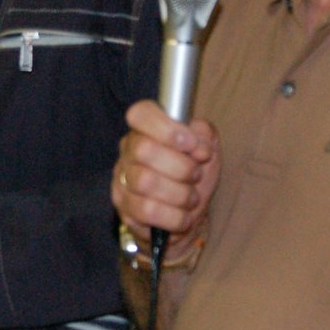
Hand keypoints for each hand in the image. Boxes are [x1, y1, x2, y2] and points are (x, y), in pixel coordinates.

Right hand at [113, 100, 219, 247]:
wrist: (189, 214)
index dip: (167, 127)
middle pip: (144, 150)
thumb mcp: (207, 148)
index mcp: (146, 129)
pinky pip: (148, 211)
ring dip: (180, 193)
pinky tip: (183, 215)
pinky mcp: (124, 209)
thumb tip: (198, 143)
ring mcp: (122, 181)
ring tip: (191, 198)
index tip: (191, 143)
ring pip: (146, 182)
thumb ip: (204, 134)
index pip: (140, 113)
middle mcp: (128, 151)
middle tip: (196, 175)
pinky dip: (174, 216)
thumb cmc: (194, 175)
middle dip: (181, 166)